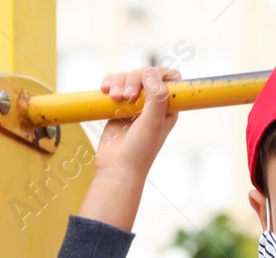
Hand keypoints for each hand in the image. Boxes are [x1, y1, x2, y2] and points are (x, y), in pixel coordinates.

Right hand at [79, 66, 180, 230]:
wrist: (117, 168)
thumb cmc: (139, 150)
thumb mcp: (153, 123)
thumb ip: (156, 96)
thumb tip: (150, 72)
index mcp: (168, 107)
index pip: (170, 78)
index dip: (160, 73)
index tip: (148, 83)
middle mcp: (153, 104)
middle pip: (145, 73)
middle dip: (134, 78)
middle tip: (127, 96)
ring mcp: (134, 104)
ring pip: (127, 76)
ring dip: (119, 81)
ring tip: (114, 97)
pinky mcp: (117, 106)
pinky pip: (113, 84)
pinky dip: (109, 82)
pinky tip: (104, 90)